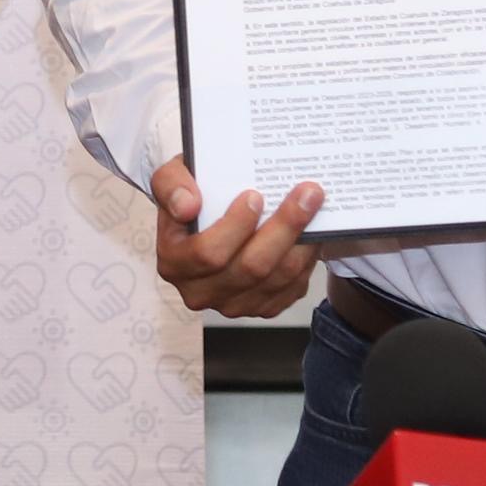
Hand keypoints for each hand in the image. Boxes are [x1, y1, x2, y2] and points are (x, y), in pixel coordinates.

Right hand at [147, 160, 326, 318]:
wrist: (205, 215)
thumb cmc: (191, 195)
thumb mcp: (170, 178)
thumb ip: (171, 186)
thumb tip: (188, 205)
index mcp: (174, 263)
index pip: (207, 253)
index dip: (235, 227)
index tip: (255, 195)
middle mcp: (201, 292)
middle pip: (251, 268)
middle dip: (283, 228)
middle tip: (307, 193)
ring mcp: (233, 304)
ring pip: (277, 279)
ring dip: (302, 242)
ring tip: (315, 205)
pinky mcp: (261, 307)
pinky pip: (292, 288)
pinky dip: (306, 259)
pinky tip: (312, 232)